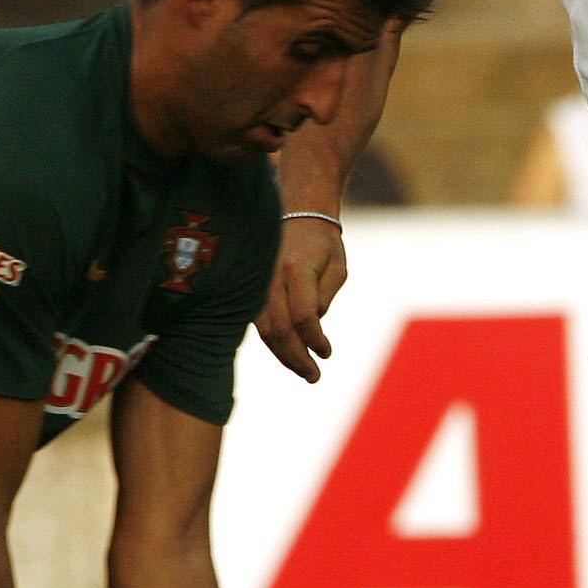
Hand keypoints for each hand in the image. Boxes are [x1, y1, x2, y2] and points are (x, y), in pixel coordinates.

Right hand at [258, 217, 346, 380]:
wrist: (296, 211)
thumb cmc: (323, 242)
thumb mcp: (336, 267)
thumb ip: (324, 298)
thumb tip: (311, 329)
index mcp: (296, 268)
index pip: (304, 316)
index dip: (315, 341)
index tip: (327, 353)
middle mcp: (271, 276)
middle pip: (280, 329)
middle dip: (297, 358)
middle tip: (314, 376)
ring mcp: (257, 283)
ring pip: (265, 330)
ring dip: (283, 355)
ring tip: (303, 371)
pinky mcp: (251, 289)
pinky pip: (259, 322)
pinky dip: (273, 342)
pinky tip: (287, 354)